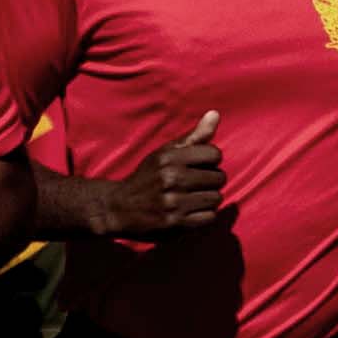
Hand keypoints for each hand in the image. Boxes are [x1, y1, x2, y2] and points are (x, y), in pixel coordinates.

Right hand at [63, 118, 228, 242]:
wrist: (118, 208)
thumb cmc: (147, 177)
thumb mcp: (164, 153)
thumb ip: (193, 136)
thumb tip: (215, 114)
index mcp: (170, 157)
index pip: (215, 154)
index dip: (211, 161)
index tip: (199, 166)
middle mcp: (171, 178)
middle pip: (219, 178)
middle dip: (211, 181)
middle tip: (195, 185)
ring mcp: (173, 202)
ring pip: (216, 198)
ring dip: (209, 199)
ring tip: (193, 198)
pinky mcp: (174, 223)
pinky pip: (209, 217)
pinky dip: (204, 216)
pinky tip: (190, 211)